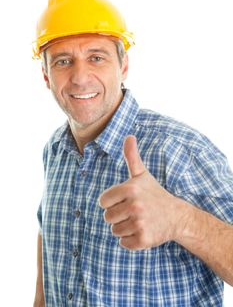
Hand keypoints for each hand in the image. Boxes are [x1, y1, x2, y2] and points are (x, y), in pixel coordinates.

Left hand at [99, 135, 184, 249]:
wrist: (177, 216)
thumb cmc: (154, 193)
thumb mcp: (142, 174)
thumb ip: (132, 156)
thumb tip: (129, 136)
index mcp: (130, 189)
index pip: (103, 201)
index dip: (112, 202)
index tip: (125, 200)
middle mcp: (134, 206)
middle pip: (107, 217)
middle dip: (118, 216)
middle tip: (134, 212)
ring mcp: (139, 223)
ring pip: (114, 231)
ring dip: (124, 228)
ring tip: (139, 220)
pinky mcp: (143, 239)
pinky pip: (124, 243)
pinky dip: (131, 240)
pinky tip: (143, 230)